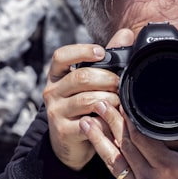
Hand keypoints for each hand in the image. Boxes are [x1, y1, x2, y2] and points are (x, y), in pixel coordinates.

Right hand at [42, 30, 133, 170]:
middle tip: (120, 84)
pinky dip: (105, 121)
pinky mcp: (63, 131)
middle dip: (107, 79)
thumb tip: (126, 34)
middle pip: (81, 77)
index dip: (82, 51)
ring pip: (87, 100)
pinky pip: (90, 123)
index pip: (61, 56)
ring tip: (119, 102)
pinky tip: (112, 120)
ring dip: (110, 100)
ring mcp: (55, 111)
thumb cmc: (83, 108)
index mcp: (57, 76)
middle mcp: (51, 91)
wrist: (68, 144)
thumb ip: (107, 60)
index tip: (101, 52)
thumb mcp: (90, 83)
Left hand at [80, 98, 177, 178]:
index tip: (122, 103)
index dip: (129, 119)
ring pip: (113, 160)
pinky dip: (109, 158)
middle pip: (124, 145)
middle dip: (110, 122)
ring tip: (87, 122)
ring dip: (98, 139)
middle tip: (99, 104)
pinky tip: (100, 145)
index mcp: (168, 167)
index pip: (141, 137)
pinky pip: (117, 175)